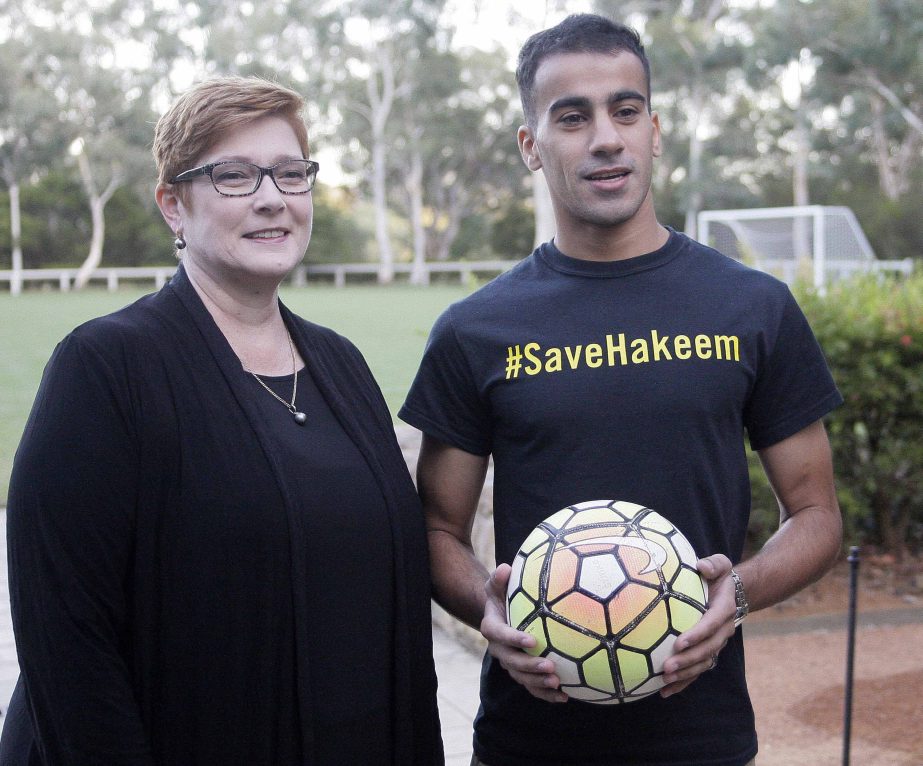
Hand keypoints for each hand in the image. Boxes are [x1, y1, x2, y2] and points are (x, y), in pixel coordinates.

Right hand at [480, 564, 567, 702]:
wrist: (502, 614)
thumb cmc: (503, 595)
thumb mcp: (498, 584)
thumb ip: (499, 578)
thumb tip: (505, 568)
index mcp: (491, 627)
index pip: (499, 634)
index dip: (513, 639)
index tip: (532, 640)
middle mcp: (498, 649)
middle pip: (511, 662)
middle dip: (530, 666)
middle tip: (549, 666)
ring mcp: (510, 663)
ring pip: (522, 678)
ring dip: (538, 683)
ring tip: (557, 683)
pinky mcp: (521, 673)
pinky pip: (532, 687)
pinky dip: (546, 694)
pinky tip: (564, 696)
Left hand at [660, 554, 736, 697]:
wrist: (731, 592)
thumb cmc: (719, 575)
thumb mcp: (721, 564)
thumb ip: (714, 564)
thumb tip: (702, 565)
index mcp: (724, 610)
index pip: (711, 624)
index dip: (697, 634)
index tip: (679, 642)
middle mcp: (722, 631)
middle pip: (707, 650)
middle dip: (687, 660)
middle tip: (667, 667)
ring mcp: (716, 644)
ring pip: (703, 664)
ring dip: (685, 674)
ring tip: (664, 680)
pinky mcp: (707, 652)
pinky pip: (697, 670)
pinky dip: (683, 683)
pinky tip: (664, 692)